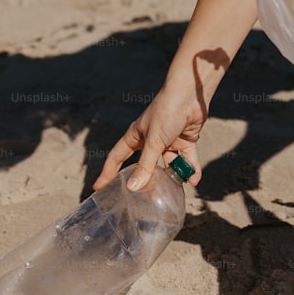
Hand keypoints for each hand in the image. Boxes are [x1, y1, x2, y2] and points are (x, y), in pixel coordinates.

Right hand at [92, 82, 206, 191]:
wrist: (191, 95)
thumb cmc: (166, 112)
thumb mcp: (154, 141)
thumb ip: (145, 165)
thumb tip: (133, 187)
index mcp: (135, 137)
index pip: (117, 158)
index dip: (108, 172)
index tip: (99, 187)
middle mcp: (150, 140)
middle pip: (144, 165)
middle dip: (146, 181)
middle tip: (144, 199)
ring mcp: (168, 141)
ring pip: (169, 165)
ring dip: (174, 175)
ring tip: (175, 190)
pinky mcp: (185, 141)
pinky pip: (187, 160)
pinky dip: (191, 169)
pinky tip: (194, 179)